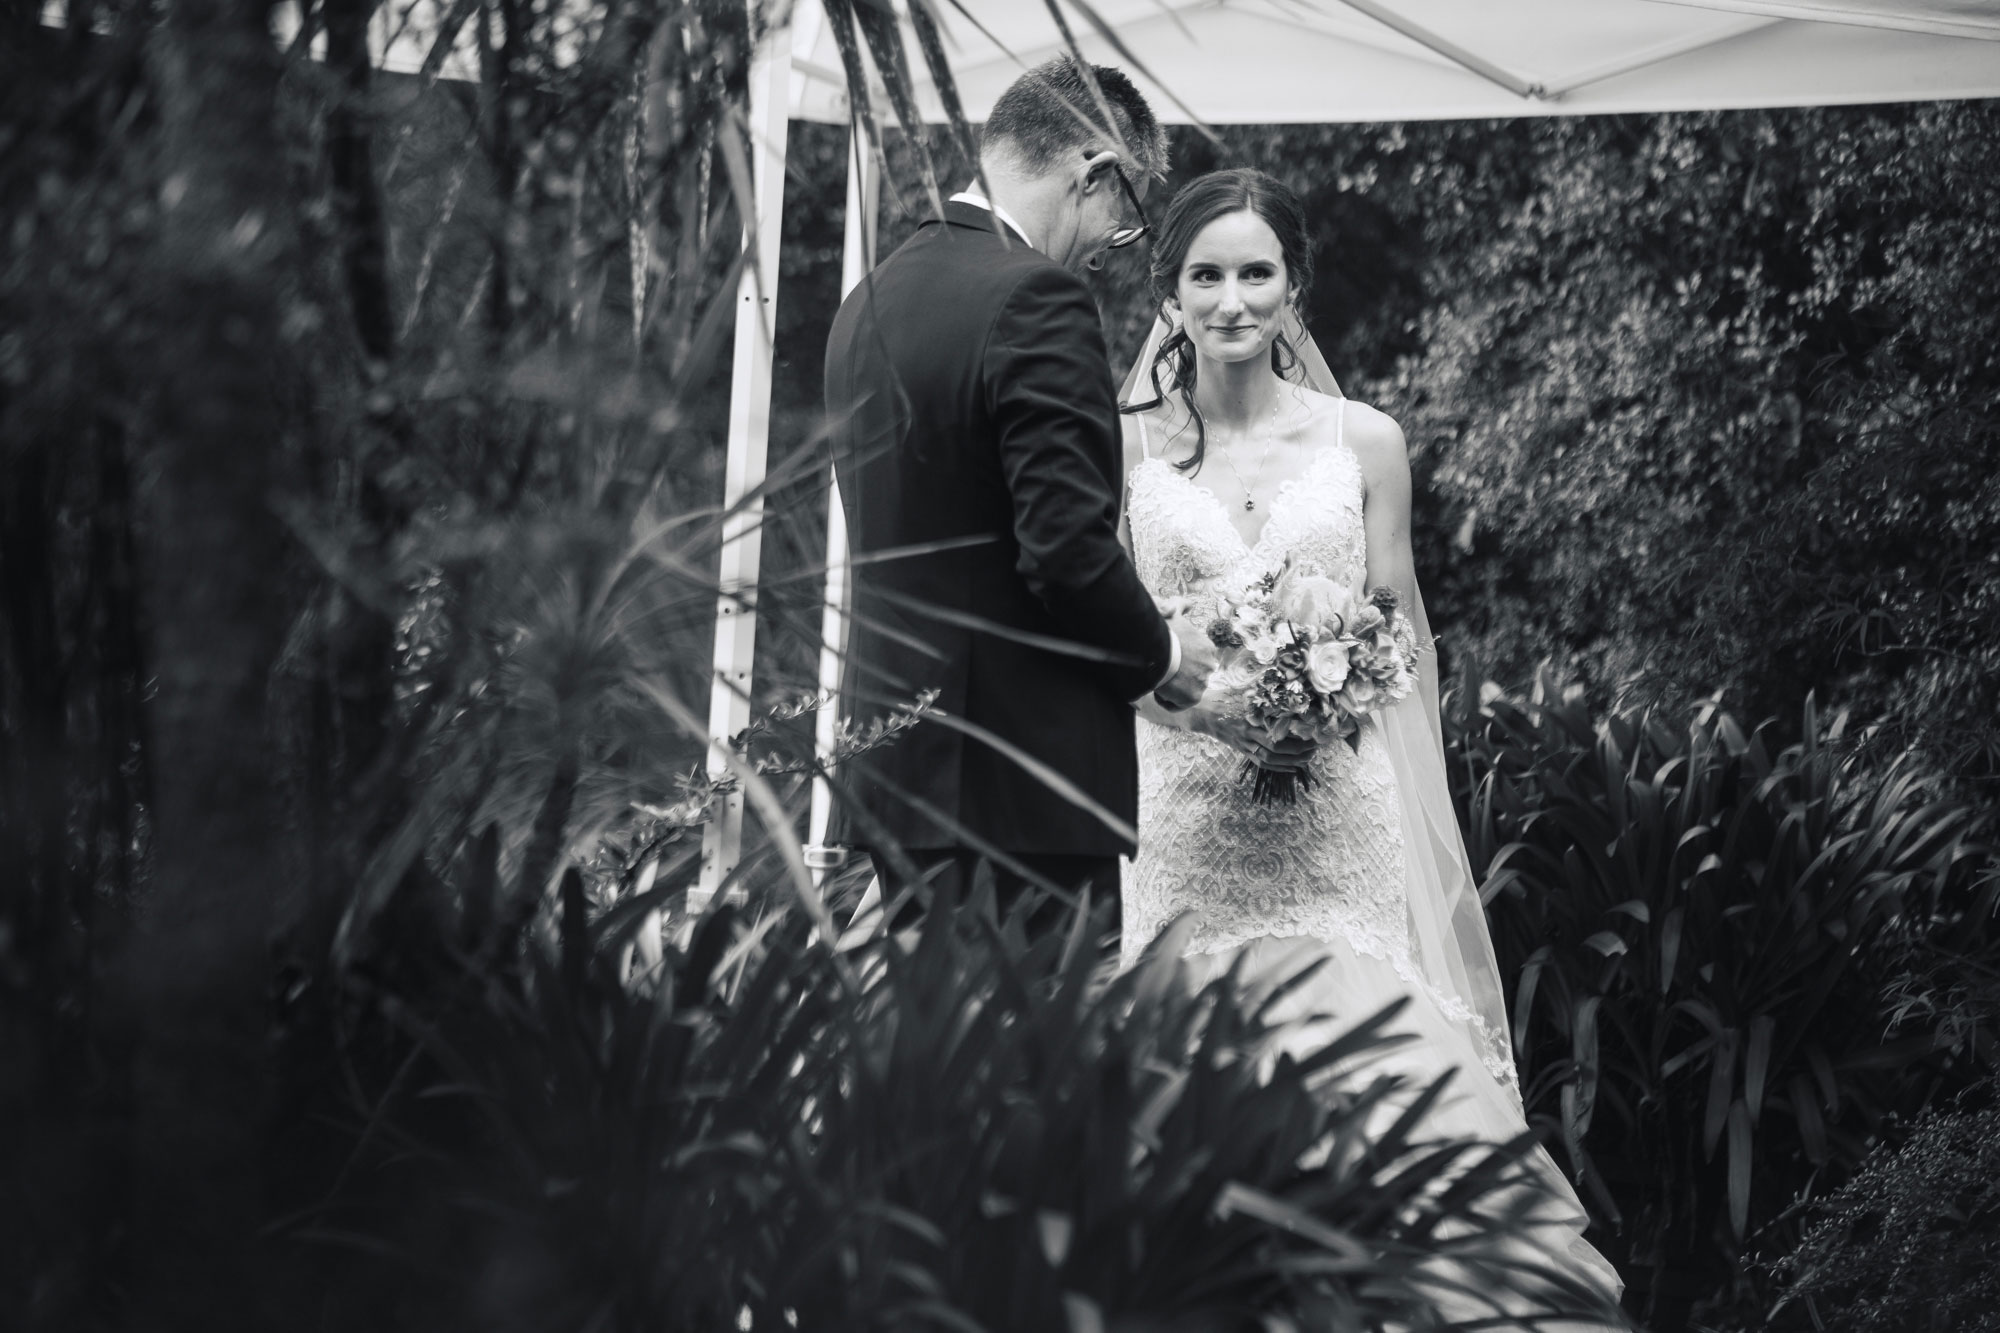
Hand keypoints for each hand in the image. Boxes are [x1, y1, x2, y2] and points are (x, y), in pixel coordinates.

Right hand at [1152, 604, 1216, 711]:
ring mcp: (1203, 682)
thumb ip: (1180, 606)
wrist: (1154, 651)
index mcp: (1208, 647)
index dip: (1180, 660)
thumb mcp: (1171, 613)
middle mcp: (1210, 665)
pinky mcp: (1192, 698)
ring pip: (1185, 690)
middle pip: (1192, 675)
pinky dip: (1165, 700)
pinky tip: (1157, 689)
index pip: (1196, 658)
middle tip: (1161, 668)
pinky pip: (1177, 704)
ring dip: (1171, 687)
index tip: (1166, 657)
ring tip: (1158, 678)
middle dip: (1178, 674)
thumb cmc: (1161, 632)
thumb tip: (1189, 604)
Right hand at [1185, 699, 1318, 771]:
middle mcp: (1248, 732)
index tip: (1313, 729)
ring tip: (1308, 758)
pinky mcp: (1242, 749)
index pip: (1278, 727)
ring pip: (1270, 758)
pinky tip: (1292, 767)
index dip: (1296, 731)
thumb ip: (1266, 689)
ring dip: (1291, 761)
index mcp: (1250, 715)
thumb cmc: (1225, 696)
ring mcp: (1244, 743)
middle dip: (1298, 749)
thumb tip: (1289, 682)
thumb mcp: (1245, 689)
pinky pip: (1261, 762)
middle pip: (1276, 746)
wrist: (1202, 711)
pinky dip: (1278, 767)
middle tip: (1315, 746)